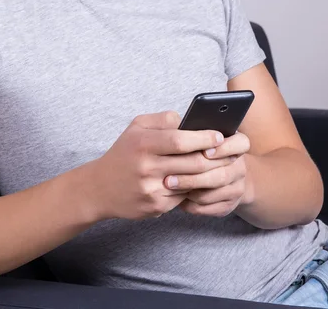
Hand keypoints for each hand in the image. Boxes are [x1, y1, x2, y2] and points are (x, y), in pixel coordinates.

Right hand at [88, 111, 228, 220]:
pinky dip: (193, 188)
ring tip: (220, 165)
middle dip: (214, 157)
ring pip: (191, 182)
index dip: (203, 138)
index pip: (180, 140)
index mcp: (143, 144)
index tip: (219, 136)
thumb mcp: (136, 127)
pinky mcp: (155, 207)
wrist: (99, 188)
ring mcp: (151, 189)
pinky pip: (183, 197)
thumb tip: (189, 120)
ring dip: (208, 174)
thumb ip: (163, 120)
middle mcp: (146, 167)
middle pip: (191, 163)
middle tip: (229, 152)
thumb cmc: (124, 152)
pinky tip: (199, 181)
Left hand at [167, 132, 252, 216]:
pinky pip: (208, 208)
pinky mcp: (228, 205)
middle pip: (222, 175)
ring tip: (169, 186)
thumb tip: (180, 133)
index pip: (241, 144)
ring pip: (213, 193)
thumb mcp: (204, 139)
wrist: (223, 176)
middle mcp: (240, 168)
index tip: (204, 152)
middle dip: (193, 177)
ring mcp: (237, 188)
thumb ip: (197, 135)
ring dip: (189, 190)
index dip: (224, 149)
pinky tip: (177, 197)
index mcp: (238, 145)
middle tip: (169, 177)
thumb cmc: (206, 151)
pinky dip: (191, 204)